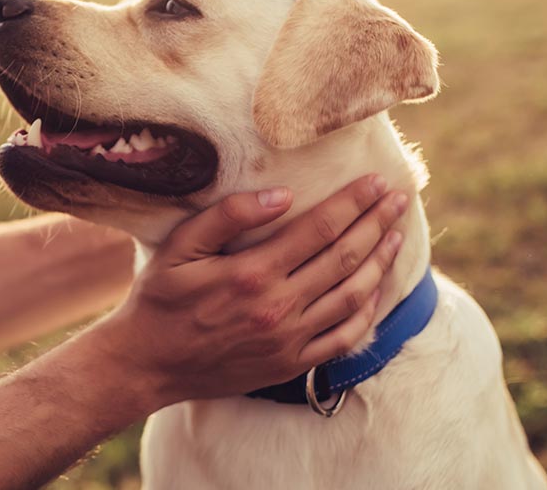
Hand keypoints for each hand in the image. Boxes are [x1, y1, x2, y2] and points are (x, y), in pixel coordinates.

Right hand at [90, 174, 407, 408]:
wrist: (147, 364)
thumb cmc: (159, 299)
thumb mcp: (179, 248)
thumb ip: (227, 216)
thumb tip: (282, 195)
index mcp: (252, 273)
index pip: (320, 229)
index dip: (354, 202)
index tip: (377, 182)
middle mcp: (278, 307)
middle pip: (345, 258)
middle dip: (377, 224)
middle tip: (399, 199)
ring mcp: (289, 340)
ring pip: (352, 296)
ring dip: (380, 262)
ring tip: (396, 235)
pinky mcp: (291, 364)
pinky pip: (344, 338)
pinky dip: (367, 311)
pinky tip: (376, 289)